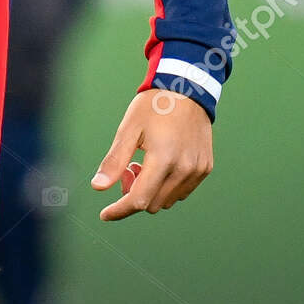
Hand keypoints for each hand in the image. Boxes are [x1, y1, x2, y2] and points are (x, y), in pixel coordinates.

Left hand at [89, 90, 212, 220]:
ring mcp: (197, 170)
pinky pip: (182, 191)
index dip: (120, 210)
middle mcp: (184, 169)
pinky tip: (161, 164)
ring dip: (152, 191)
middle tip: (128, 170)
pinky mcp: (205, 167)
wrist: (186, 89)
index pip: (140, 200)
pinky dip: (167, 186)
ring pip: (168, 200)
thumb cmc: (153, 106)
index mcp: (163, 159)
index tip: (105, 214)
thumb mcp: (128, 129)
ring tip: (144, 164)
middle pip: (153, 203)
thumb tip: (98, 188)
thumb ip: (114, 161)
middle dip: (135, 194)